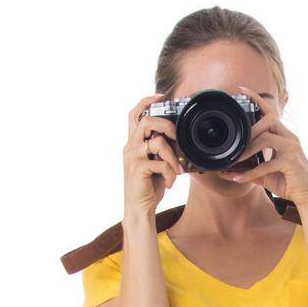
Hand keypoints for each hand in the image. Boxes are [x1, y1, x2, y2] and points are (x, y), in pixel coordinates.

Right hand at [123, 94, 182, 217]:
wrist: (139, 210)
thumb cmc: (148, 187)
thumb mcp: (156, 164)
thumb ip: (161, 150)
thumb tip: (177, 140)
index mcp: (133, 143)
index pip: (135, 114)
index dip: (146, 101)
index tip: (161, 96)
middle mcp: (130, 147)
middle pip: (146, 120)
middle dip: (166, 124)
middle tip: (177, 136)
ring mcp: (132, 157)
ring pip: (157, 142)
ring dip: (172, 156)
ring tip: (177, 170)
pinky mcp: (138, 169)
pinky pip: (161, 163)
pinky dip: (170, 172)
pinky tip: (171, 182)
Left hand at [221, 87, 307, 207]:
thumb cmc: (289, 183)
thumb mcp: (266, 175)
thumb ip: (249, 170)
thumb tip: (227, 172)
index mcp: (284, 136)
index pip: (271, 112)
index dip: (257, 99)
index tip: (242, 90)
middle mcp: (289, 138)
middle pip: (268, 120)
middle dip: (249, 130)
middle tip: (235, 144)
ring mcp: (292, 149)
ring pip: (265, 139)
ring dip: (247, 150)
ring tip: (234, 161)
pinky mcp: (291, 162)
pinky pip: (267, 164)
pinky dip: (251, 172)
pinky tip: (240, 179)